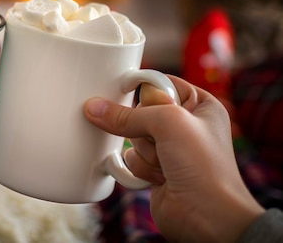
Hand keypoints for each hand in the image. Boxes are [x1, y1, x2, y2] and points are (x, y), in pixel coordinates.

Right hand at [84, 75, 264, 241]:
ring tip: (165, 165)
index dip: (143, 88)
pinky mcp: (156, 170)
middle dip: (143, 129)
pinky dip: (138, 168)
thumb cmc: (204, 168)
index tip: (121, 89)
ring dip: (143, 153)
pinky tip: (158, 178)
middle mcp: (185, 126)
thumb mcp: (168, 124)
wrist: (208, 218)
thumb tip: (95, 108)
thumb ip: (128, 114)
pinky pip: (130, 158)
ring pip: (132, 137)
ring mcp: (170, 150)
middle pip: (140, 111)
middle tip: (159, 140)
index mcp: (199, 105)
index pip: (159, 83)